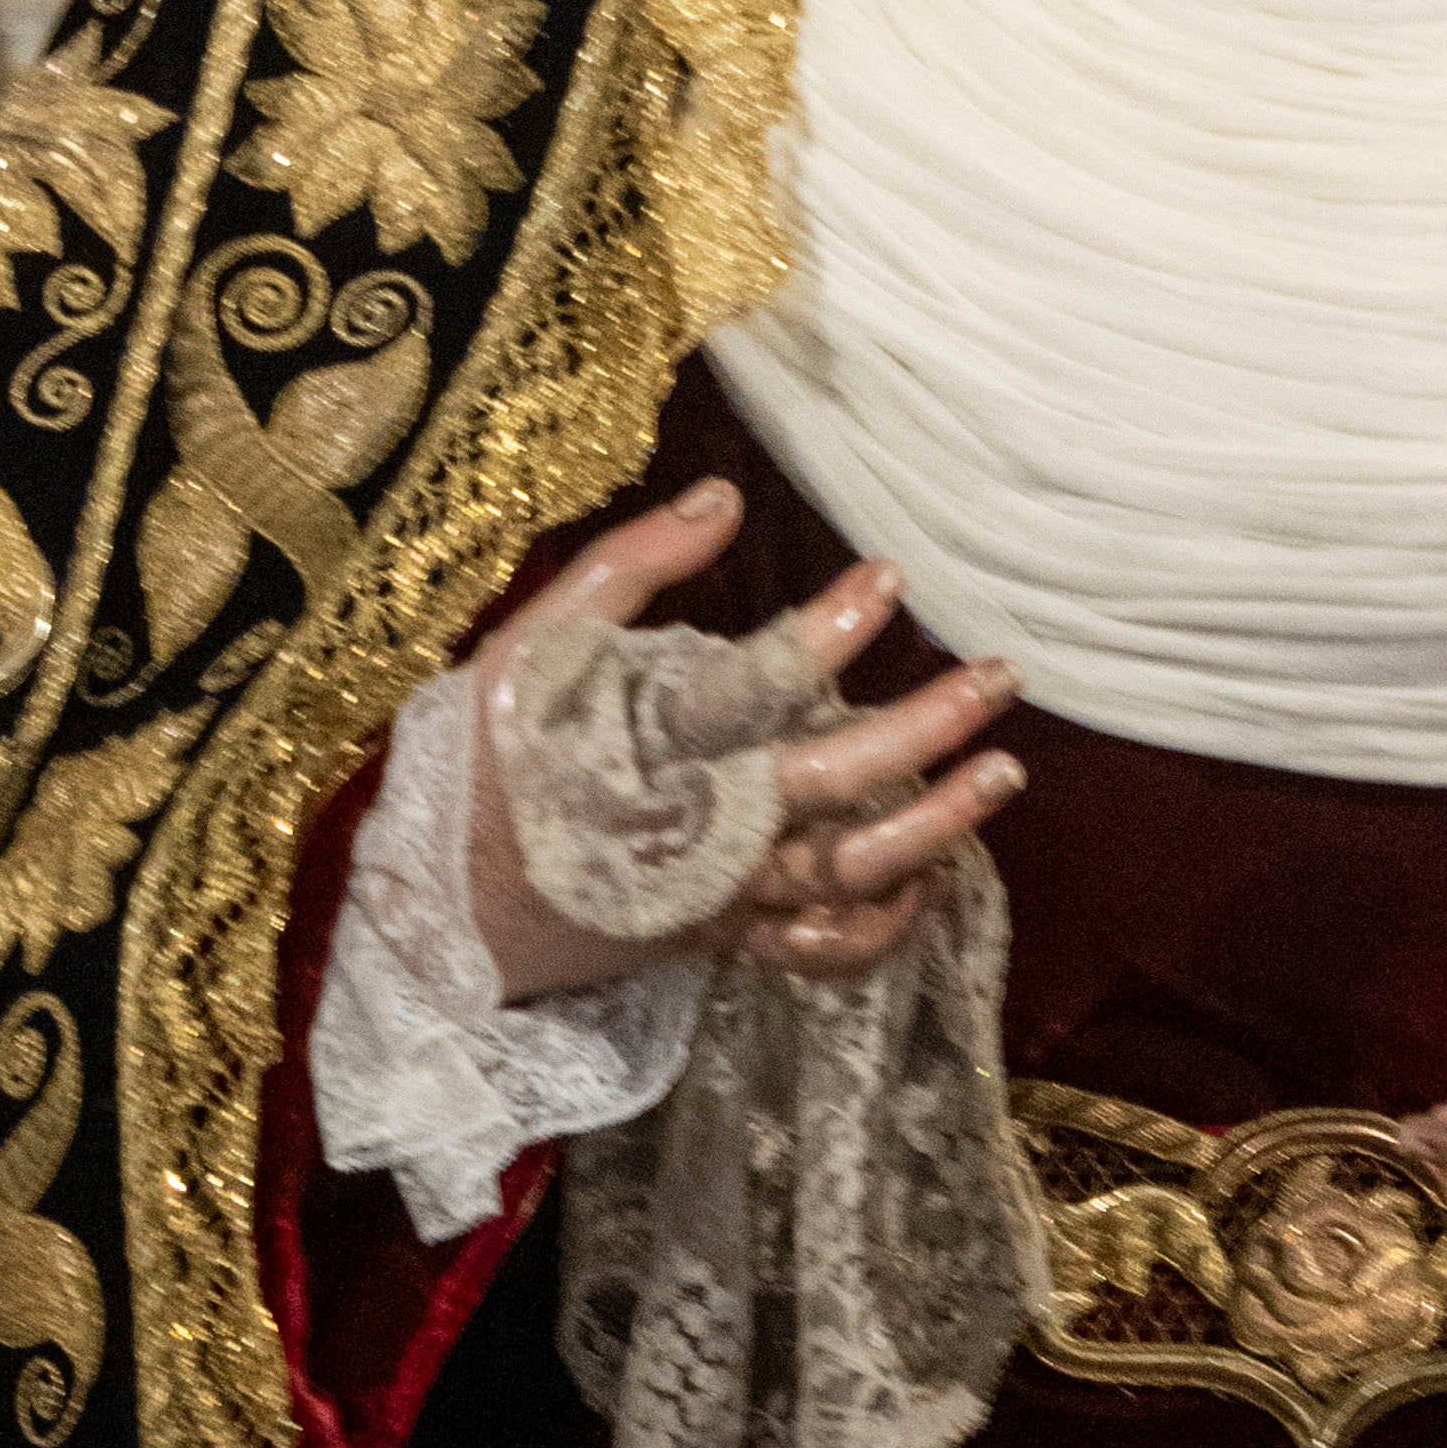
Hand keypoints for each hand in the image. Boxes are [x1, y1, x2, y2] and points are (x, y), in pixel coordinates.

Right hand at [463, 483, 1017, 1001]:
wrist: (442, 908)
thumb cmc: (494, 759)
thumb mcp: (535, 644)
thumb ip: (632, 567)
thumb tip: (727, 496)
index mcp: (651, 745)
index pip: (758, 682)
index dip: (831, 629)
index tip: (891, 576)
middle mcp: (700, 825)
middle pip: (836, 780)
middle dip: (928, 727)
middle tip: (1001, 676)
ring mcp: (718, 895)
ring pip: (848, 871)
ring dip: (937, 826)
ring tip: (1004, 773)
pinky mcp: (721, 942)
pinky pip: (821, 951)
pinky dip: (884, 925)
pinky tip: (934, 880)